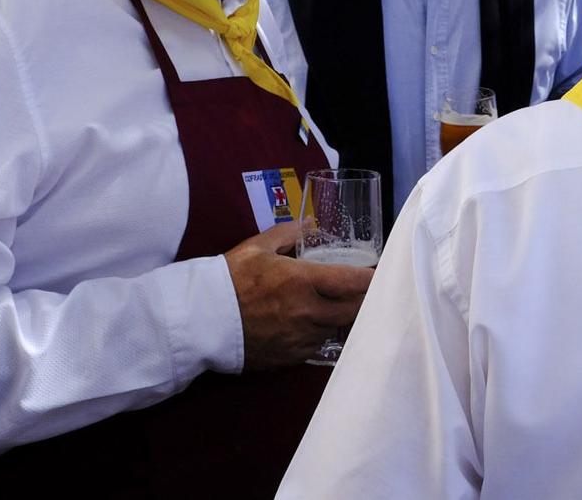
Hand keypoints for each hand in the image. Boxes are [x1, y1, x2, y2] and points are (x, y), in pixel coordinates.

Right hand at [223, 222, 374, 370]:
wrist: (202, 320)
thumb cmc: (229, 279)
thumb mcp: (258, 247)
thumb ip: (289, 233)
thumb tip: (310, 224)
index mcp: (303, 282)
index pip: (355, 282)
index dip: (374, 278)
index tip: (379, 273)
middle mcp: (309, 313)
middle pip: (356, 310)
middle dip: (365, 299)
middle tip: (366, 289)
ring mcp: (302, 339)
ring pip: (338, 328)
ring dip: (343, 317)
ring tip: (340, 305)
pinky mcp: (291, 357)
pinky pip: (318, 344)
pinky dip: (321, 333)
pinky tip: (313, 322)